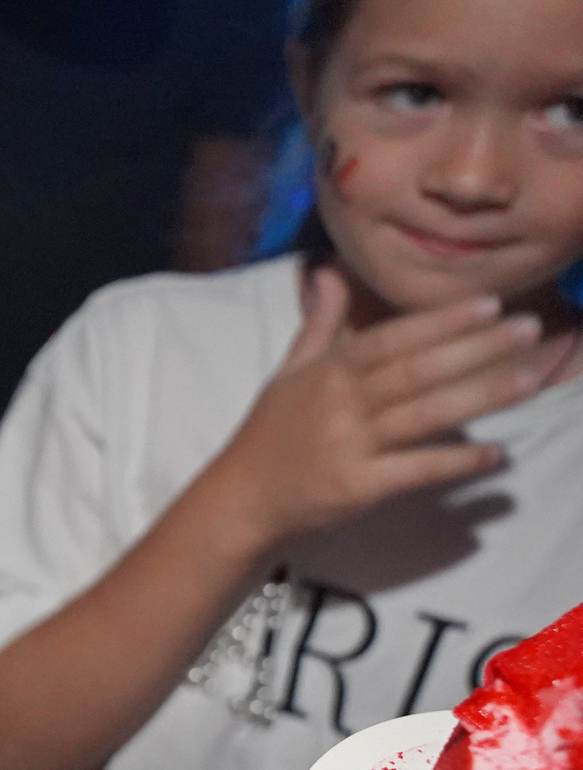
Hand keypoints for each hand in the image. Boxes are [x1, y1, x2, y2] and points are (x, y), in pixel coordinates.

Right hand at [211, 266, 550, 550]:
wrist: (240, 499)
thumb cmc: (269, 434)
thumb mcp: (288, 371)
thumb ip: (320, 323)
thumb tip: (327, 271)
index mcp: (328, 373)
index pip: (391, 339)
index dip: (440, 321)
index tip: (488, 303)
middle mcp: (341, 404)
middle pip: (416, 371)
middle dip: (475, 349)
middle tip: (528, 329)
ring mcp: (350, 446)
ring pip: (424, 415)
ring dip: (479, 397)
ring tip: (528, 380)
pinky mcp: (358, 488)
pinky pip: (416, 471)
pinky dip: (457, 462)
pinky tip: (496, 454)